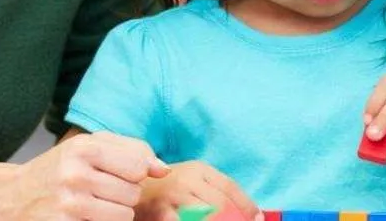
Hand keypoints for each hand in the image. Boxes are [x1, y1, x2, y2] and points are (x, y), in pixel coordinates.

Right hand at [8, 131, 169, 220]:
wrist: (13, 197)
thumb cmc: (60, 168)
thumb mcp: (91, 146)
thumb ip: (133, 151)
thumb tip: (164, 170)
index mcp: (83, 148)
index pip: (138, 167)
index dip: (134, 173)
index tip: (117, 173)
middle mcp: (75, 175)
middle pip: (133, 194)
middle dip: (123, 194)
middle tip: (100, 190)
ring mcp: (69, 206)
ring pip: (124, 216)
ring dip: (115, 213)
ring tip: (94, 204)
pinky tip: (85, 217)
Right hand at [134, 160, 260, 220]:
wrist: (128, 187)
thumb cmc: (164, 187)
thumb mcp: (190, 180)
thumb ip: (214, 190)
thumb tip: (249, 212)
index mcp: (198, 169)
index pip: (230, 187)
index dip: (247, 205)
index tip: (257, 218)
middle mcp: (187, 180)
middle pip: (221, 204)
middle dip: (234, 219)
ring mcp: (173, 197)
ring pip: (208, 215)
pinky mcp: (162, 213)